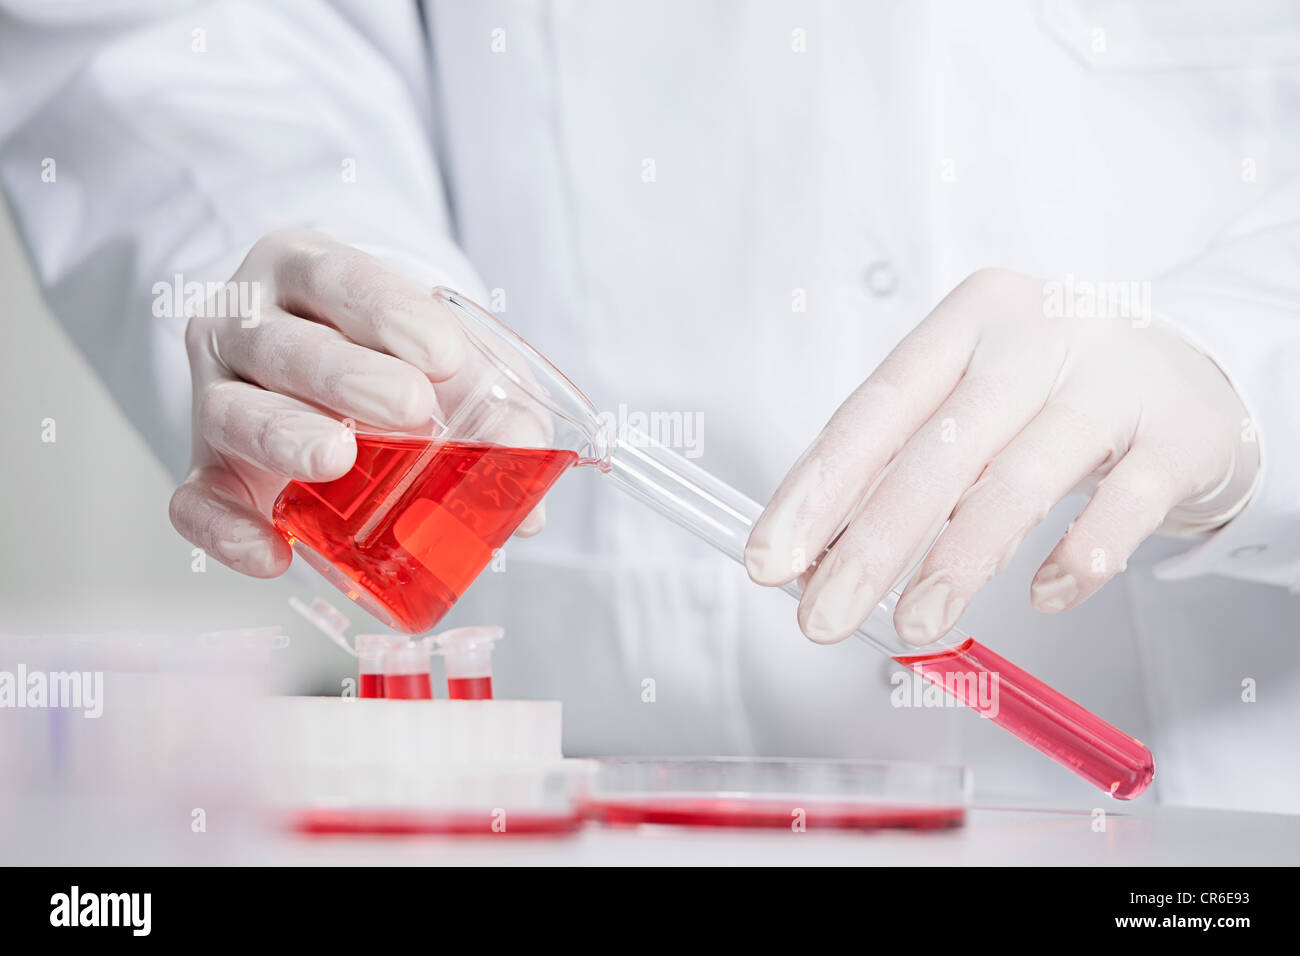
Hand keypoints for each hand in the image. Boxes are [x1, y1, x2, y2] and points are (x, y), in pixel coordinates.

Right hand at [169, 229, 543, 577]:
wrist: (321, 366)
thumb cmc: (389, 355)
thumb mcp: (443, 362)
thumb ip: (489, 410)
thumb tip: (529, 505)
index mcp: (304, 271)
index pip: (338, 279)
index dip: (389, 313)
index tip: (446, 353)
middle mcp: (246, 323)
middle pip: (284, 344)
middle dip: (346, 375)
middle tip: (411, 408)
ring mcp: (217, 394)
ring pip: (234, 411)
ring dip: (287, 436)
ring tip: (338, 459)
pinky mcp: (206, 466)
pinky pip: (195, 500)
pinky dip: (225, 531)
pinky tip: (273, 555)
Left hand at [744, 268, 1259, 645]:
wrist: (1196, 369)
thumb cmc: (1051, 396)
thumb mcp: (971, 405)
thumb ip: (902, 466)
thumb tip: (814, 554)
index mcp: (966, 323)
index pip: (874, 410)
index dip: (816, 490)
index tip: (769, 558)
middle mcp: (1036, 337)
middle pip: (937, 449)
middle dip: (870, 545)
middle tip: (821, 617)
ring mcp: (1113, 381)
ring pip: (1019, 478)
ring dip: (957, 562)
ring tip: (913, 626)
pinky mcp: (1180, 434)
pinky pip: (1121, 507)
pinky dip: (1076, 558)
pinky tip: (1043, 598)